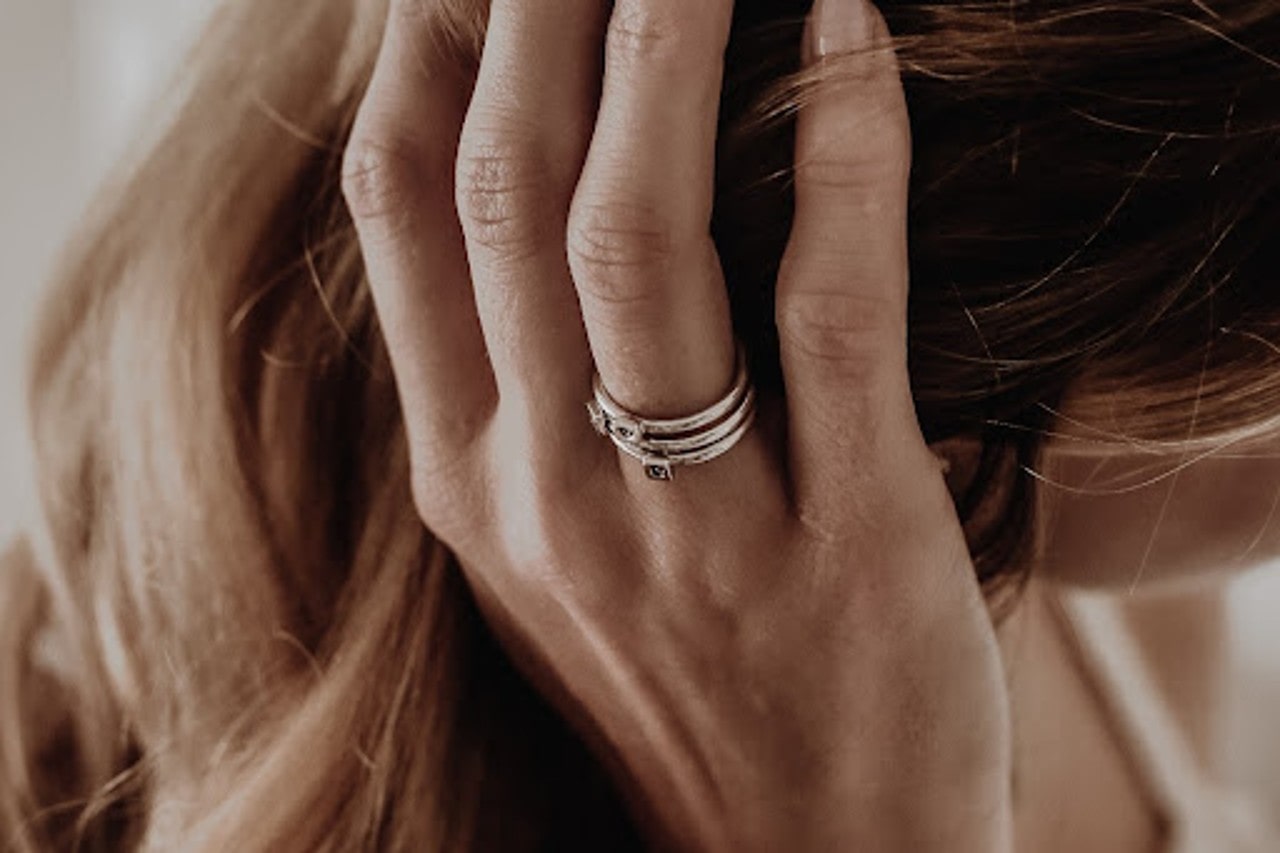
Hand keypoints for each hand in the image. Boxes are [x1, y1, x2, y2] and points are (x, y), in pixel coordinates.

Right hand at [342, 0, 1011, 848]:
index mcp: (465, 484)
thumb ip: (524, 395)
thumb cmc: (681, 698)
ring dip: (663, 47)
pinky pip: (837, 310)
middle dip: (531, 8)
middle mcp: (548, 494)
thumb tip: (530, 206)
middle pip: (506, 192)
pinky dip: (848, 153)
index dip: (420, 52)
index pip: (404, 216)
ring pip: (636, 236)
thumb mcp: (552, 556)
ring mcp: (690, 525)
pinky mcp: (849, 543)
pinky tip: (850, 38)